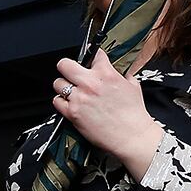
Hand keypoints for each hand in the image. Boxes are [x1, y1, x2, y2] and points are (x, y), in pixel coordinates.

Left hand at [51, 49, 164, 178]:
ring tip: (71, 91)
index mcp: (106, 74)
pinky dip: (61, 102)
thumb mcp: (133, 86)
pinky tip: (69, 104)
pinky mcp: (72, 113)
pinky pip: (56, 101)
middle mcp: (90, 84)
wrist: (131, 136)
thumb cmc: (134, 114)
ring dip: (63, 86)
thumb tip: (116, 71)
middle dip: (67, 67)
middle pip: (64, 64)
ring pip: (58, 83)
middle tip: (71, 72)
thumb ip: (122, 75)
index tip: (91, 59)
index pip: (93, 54)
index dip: (92, 56)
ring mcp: (79, 98)